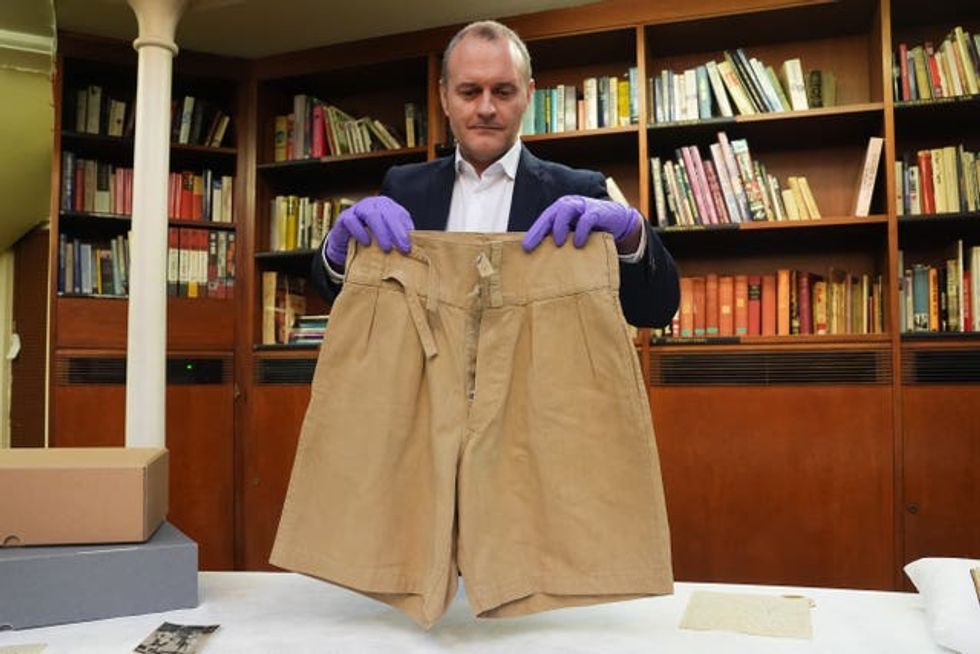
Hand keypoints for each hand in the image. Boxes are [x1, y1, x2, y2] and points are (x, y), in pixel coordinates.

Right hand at [324, 196, 413, 267]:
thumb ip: (399, 238)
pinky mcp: (344, 217)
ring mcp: (357, 209)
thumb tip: (417, 245)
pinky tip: (366, 243)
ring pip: (371, 215)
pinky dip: (360, 232)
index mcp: (387, 206)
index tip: (410, 245)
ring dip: (381, 232)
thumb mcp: (388, 238)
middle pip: (387, 213)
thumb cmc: (371, 240)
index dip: (405, 229)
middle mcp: (373, 204)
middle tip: (403, 249)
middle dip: (397, 231)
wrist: (346, 245)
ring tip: (387, 248)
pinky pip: (352, 221)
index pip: (399, 214)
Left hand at [522, 195, 640, 251]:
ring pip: (566, 209)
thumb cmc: (592, 229)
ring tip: (557, 243)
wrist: (618, 222)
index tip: (525, 248)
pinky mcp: (597, 211)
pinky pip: (587, 218)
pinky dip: (581, 230)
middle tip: (532, 246)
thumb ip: (561, 240)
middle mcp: (569, 205)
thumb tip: (543, 257)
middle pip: (550, 214)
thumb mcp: (574, 234)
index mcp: (560, 211)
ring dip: (559, 226)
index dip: (533, 233)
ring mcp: (583, 206)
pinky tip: (578, 243)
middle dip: (539, 230)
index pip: (543, 220)